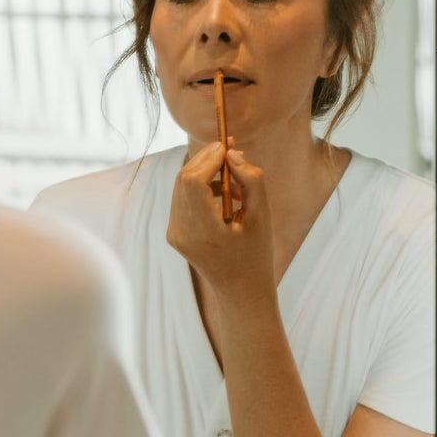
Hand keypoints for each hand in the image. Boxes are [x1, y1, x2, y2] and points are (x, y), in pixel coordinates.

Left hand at [165, 142, 273, 301]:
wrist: (240, 290)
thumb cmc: (256, 253)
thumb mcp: (262, 216)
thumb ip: (251, 180)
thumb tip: (231, 153)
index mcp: (204, 231)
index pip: (193, 181)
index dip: (209, 157)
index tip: (229, 146)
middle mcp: (183, 232)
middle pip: (184, 178)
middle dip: (206, 159)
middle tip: (232, 150)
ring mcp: (175, 234)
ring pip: (181, 185)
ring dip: (205, 173)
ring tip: (237, 185)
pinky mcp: (174, 233)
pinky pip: (182, 197)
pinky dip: (201, 188)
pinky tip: (226, 196)